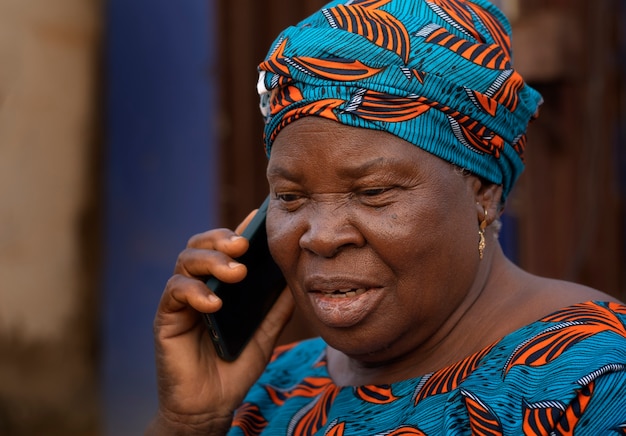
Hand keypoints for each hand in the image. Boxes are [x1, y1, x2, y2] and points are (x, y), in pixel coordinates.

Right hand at [146, 211, 294, 434]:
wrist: (211, 406)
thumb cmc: (235, 367)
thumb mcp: (265, 334)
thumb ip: (277, 308)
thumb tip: (296, 278)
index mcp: (221, 284)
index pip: (226, 249)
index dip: (239, 230)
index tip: (259, 219)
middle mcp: (198, 285)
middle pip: (201, 245)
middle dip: (221, 239)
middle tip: (244, 245)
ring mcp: (181, 299)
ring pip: (185, 260)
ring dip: (211, 261)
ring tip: (236, 272)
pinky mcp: (166, 317)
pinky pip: (174, 292)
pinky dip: (194, 291)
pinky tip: (215, 303)